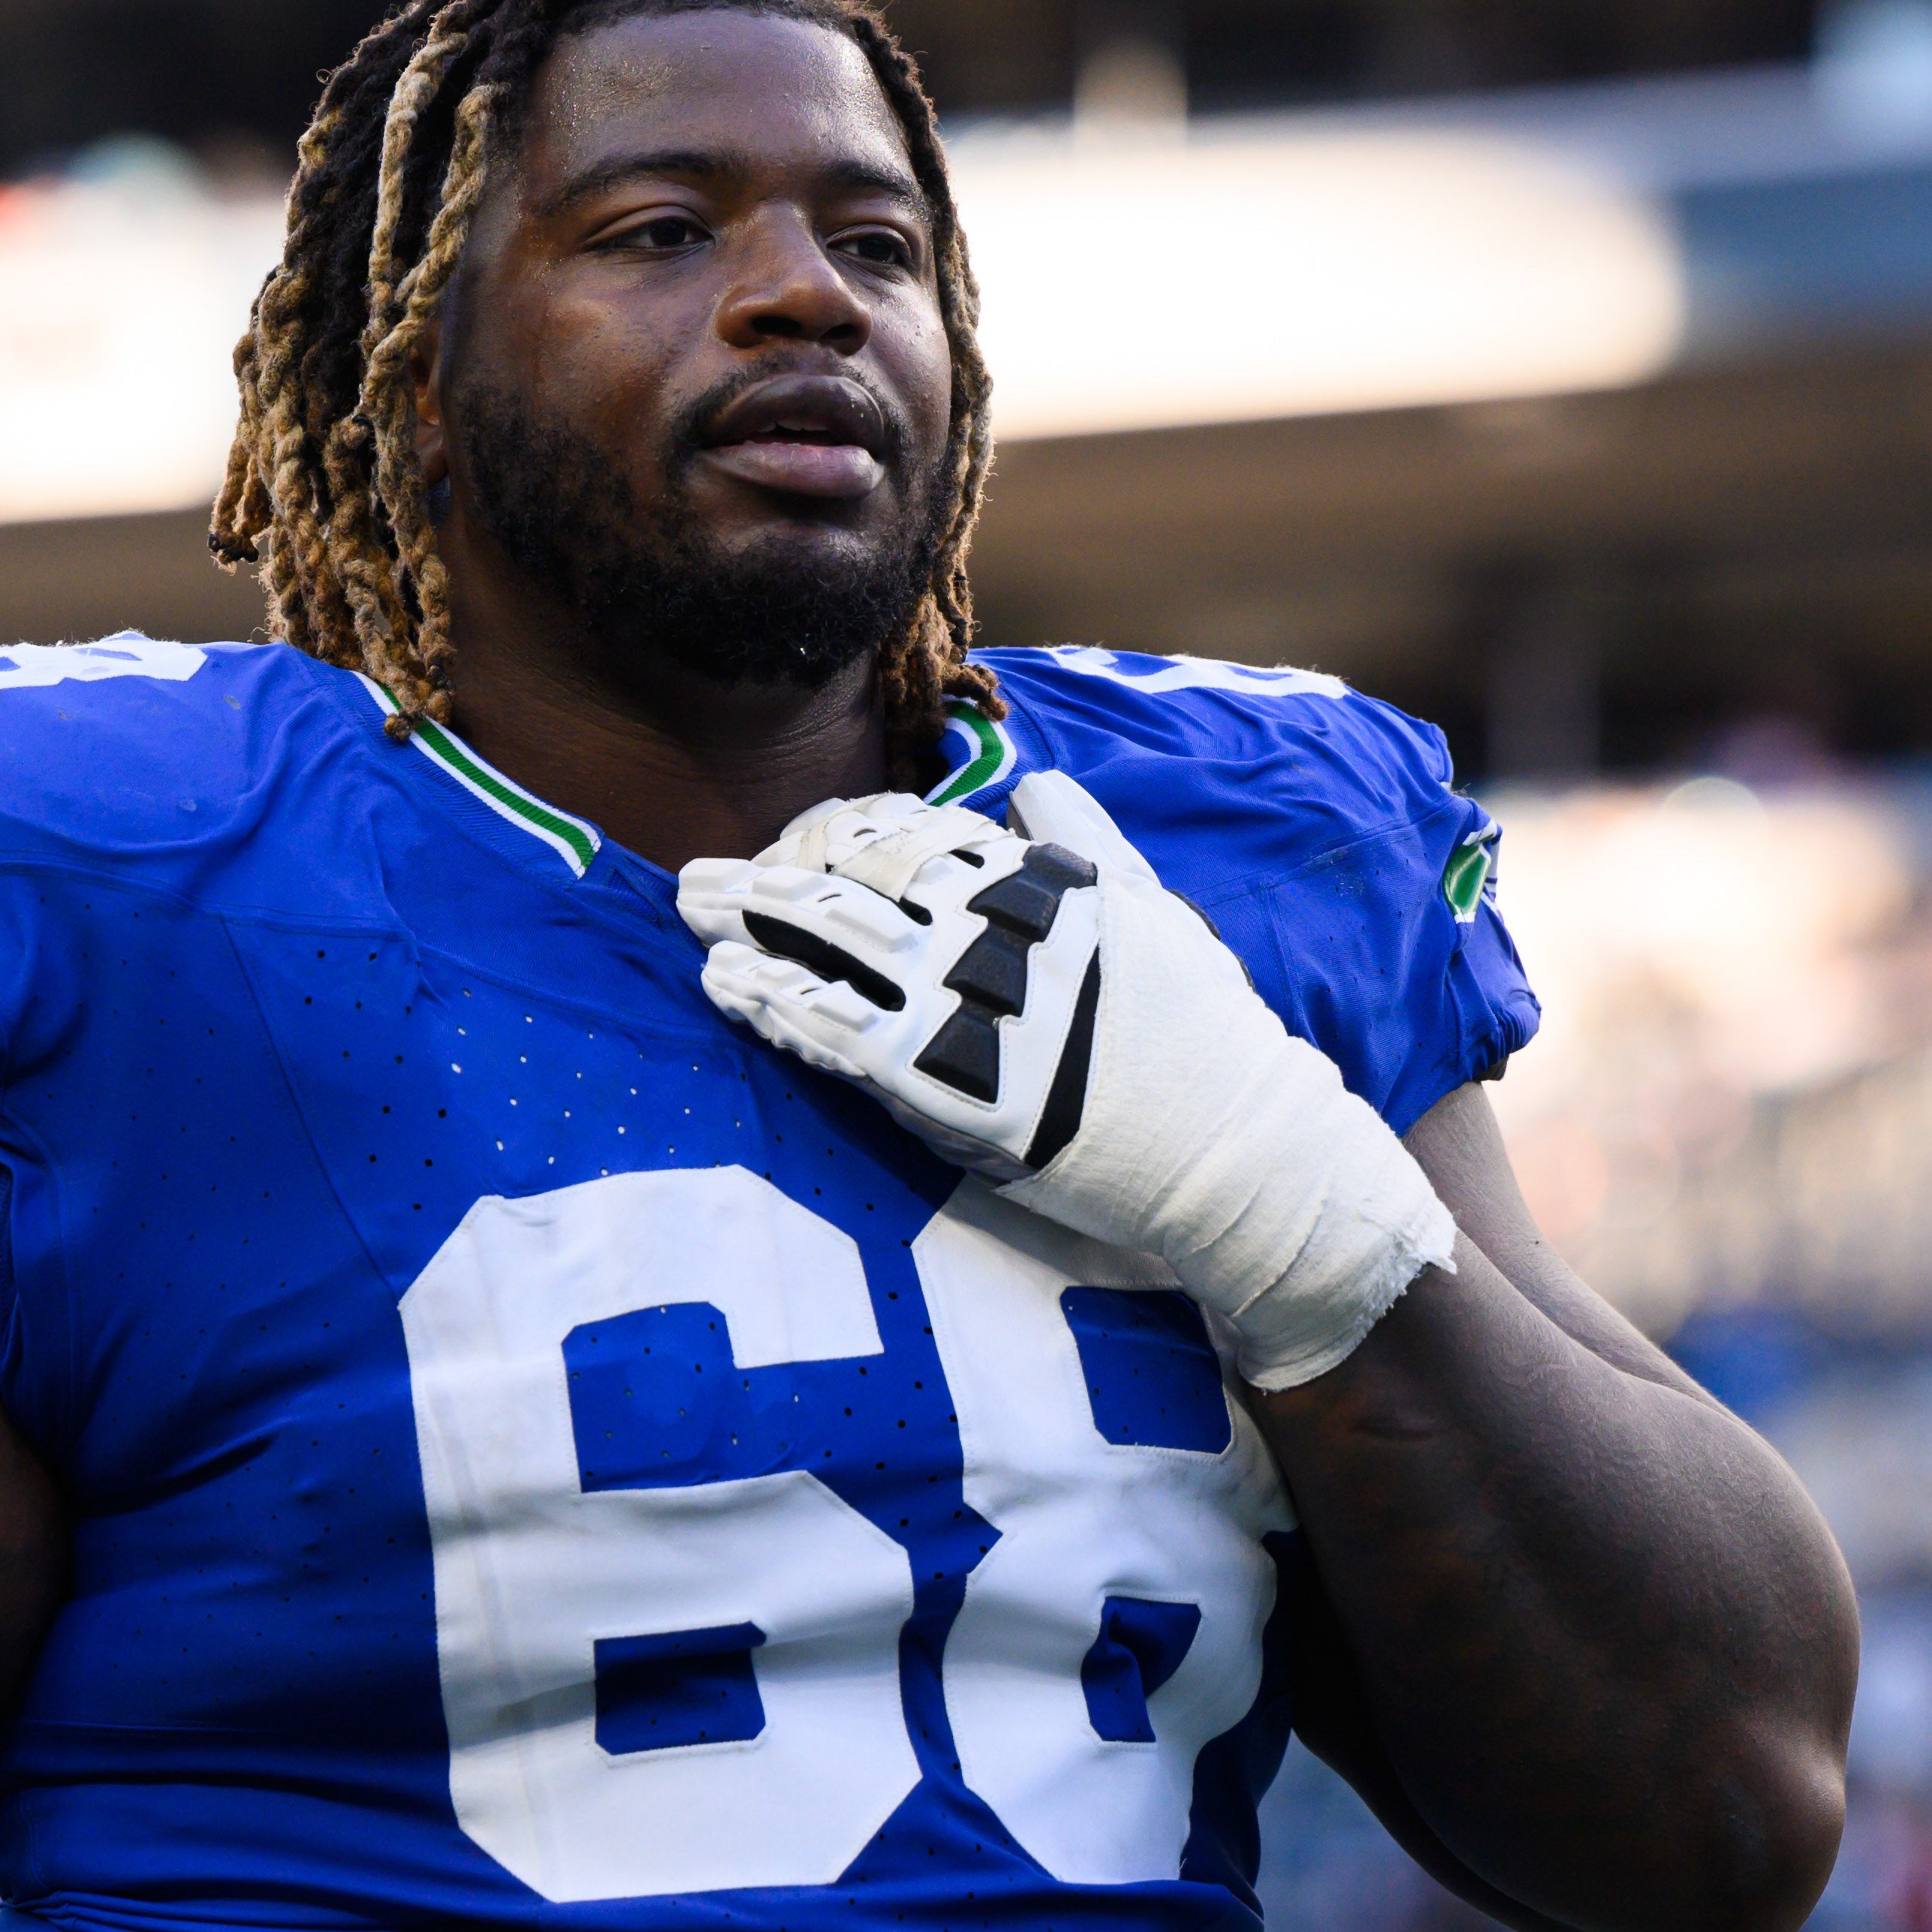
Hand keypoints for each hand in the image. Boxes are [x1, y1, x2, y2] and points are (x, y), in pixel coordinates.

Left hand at [675, 771, 1453, 1389]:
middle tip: (698, 878)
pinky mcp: (958, 1088)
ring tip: (691, 915)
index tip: (799, 843)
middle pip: (860, 878)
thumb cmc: (1202, 1035)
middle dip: (772, 872)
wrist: (1240, 1151)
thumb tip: (1028, 779)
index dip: (843, 832)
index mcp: (1048, 882)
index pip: (919, 831)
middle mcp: (1005, 930)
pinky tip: (728, 989)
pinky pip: (844, 1036)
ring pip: (838, 944)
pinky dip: (776, 1006)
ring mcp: (978, 1007)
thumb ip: (1085, 841)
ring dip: (751, 925)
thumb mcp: (1152, 910)